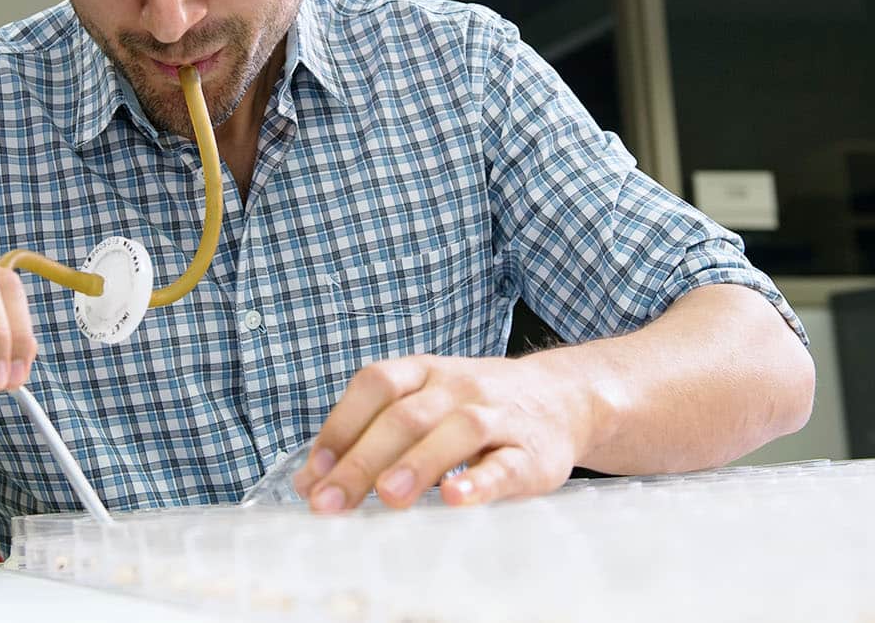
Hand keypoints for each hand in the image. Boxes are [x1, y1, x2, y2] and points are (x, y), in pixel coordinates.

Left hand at [291, 354, 591, 511]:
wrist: (564, 397)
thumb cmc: (476, 406)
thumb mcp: (426, 402)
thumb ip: (372, 434)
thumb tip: (310, 482)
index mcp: (425, 372)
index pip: (375, 386)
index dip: (339, 426)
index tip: (311, 474)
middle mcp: (458, 386)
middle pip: (406, 416)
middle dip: (362, 460)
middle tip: (330, 502)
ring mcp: (497, 415)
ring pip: (457, 431)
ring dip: (418, 464)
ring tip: (388, 497)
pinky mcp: (532, 451)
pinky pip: (505, 464)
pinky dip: (480, 483)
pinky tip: (456, 500)